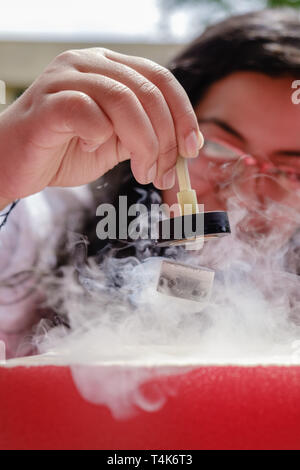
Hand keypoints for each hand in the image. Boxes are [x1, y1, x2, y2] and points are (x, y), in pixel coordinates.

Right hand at [0, 47, 202, 203]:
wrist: (13, 164)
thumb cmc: (63, 151)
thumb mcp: (114, 143)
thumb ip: (143, 134)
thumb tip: (181, 145)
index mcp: (109, 67)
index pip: (160, 79)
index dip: (184, 114)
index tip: (192, 149)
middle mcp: (88, 64)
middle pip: (148, 91)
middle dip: (166, 138)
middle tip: (163, 173)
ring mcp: (65, 78)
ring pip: (123, 101)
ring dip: (143, 144)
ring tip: (142, 173)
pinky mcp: (47, 102)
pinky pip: (86, 112)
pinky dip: (100, 135)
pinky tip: (94, 148)